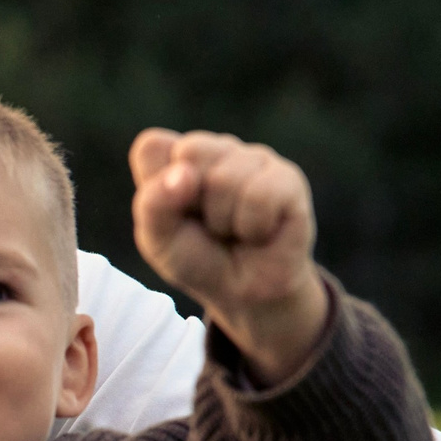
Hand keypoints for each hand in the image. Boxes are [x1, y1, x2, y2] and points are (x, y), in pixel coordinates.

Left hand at [129, 127, 328, 381]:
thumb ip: (153, 204)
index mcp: (177, 156)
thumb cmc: (197, 258)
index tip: (173, 215)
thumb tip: (183, 172)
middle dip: (191, 202)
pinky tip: (260, 231)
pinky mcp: (289, 178)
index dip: (155, 188)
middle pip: (190, 151)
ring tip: (233, 230)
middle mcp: (217, 148)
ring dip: (223, 220)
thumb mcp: (157, 239)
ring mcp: (255, 159)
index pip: (152, 147)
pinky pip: (261, 194)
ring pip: (224, 178)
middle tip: (207, 224)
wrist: (245, 294)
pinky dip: (254, 226)